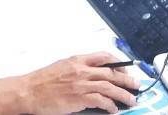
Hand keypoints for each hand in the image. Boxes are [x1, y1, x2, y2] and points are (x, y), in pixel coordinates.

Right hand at [19, 52, 137, 113]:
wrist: (30, 91)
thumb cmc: (42, 81)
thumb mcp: (62, 67)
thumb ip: (78, 68)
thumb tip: (93, 74)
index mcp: (77, 60)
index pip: (103, 57)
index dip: (118, 63)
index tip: (125, 69)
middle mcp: (81, 69)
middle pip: (111, 72)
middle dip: (126, 79)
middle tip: (136, 85)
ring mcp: (81, 84)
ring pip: (109, 87)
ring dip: (123, 94)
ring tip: (131, 100)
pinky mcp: (79, 98)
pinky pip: (101, 100)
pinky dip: (110, 105)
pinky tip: (114, 109)